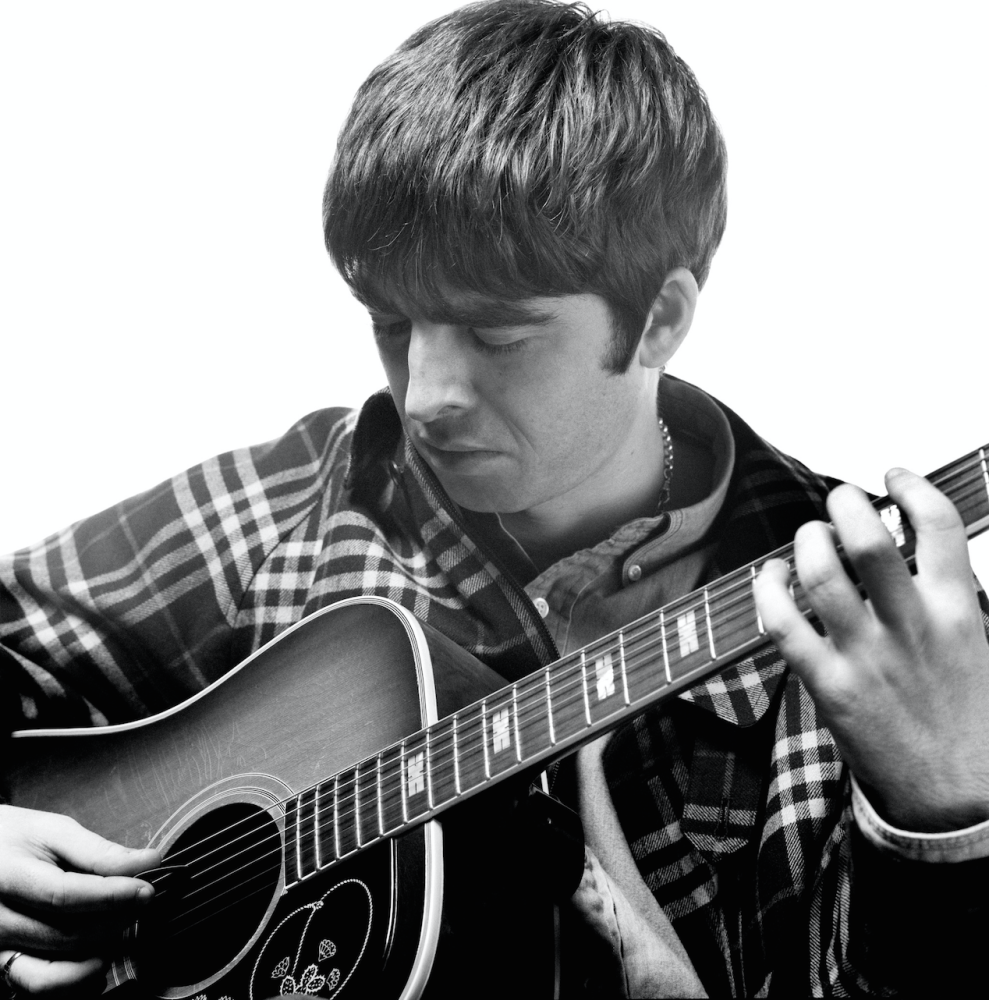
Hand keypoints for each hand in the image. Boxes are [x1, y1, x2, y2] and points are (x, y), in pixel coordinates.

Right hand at [0, 805, 159, 994]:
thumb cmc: (17, 839)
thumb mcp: (53, 831)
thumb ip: (99, 851)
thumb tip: (149, 862)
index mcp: (7, 877)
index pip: (63, 895)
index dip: (110, 896)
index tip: (146, 890)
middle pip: (63, 935)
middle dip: (114, 922)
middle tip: (141, 905)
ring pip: (50, 973)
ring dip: (97, 956)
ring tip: (122, 931)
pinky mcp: (1, 965)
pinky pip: (37, 988)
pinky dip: (74, 982)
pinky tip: (99, 961)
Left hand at [753, 468, 988, 831]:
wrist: (961, 798)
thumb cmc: (967, 717)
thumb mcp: (977, 644)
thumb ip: (948, 595)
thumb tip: (913, 547)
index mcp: (958, 610)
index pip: (938, 524)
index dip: (911, 486)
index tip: (892, 476)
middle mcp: (912, 625)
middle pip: (869, 541)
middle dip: (845, 506)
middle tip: (839, 504)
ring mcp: (868, 656)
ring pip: (822, 575)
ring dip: (806, 542)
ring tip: (809, 537)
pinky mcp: (831, 687)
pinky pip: (783, 626)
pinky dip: (768, 591)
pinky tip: (770, 578)